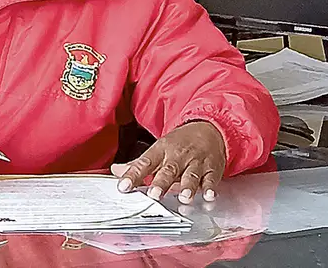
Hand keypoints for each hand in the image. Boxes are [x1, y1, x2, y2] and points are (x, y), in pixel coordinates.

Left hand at [111, 121, 225, 203]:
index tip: (123, 186)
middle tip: (154, 194)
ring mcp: (196, 162)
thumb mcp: (158, 149)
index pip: (144, 162)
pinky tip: (209, 195)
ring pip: (191, 175)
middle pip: (168, 169)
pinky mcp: (212, 168)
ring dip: (188, 186)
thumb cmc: (180, 143)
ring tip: (184, 197)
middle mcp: (178, 156)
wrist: (209, 129)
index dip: (133, 175)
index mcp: (161, 150)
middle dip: (161, 182)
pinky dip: (211, 187)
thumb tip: (116, 171)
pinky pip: (212, 178)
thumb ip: (138, 164)